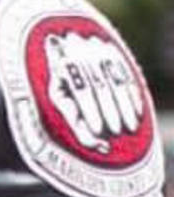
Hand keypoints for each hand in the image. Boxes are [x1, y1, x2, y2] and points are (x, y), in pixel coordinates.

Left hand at [45, 32, 143, 153]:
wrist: (67, 50)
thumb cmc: (62, 85)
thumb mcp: (60, 99)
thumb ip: (74, 121)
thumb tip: (97, 145)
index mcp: (66, 66)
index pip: (82, 92)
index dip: (91, 112)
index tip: (97, 131)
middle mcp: (85, 57)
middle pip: (101, 88)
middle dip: (109, 112)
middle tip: (114, 132)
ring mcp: (102, 54)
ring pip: (118, 84)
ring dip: (124, 108)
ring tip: (128, 128)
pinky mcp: (116, 56)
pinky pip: (129, 79)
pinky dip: (134, 98)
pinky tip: (137, 115)